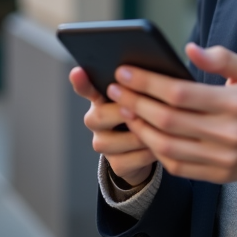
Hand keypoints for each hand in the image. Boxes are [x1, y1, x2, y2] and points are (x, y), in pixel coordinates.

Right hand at [70, 66, 156, 186]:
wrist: (147, 148)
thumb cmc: (144, 114)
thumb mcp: (142, 98)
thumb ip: (138, 88)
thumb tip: (146, 76)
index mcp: (101, 98)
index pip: (85, 88)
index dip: (81, 82)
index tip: (78, 72)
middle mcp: (96, 120)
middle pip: (99, 115)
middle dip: (122, 113)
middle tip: (139, 110)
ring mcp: (103, 143)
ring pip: (114, 141)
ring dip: (139, 135)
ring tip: (159, 130)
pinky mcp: (116, 164)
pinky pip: (130, 160)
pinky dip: (146, 154)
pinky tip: (158, 147)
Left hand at [106, 43, 236, 184]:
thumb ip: (221, 58)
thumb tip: (191, 48)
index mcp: (235, 103)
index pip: (180, 93)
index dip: (148, 82)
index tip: (124, 72)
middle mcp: (227, 133)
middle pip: (168, 120)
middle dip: (135, 102)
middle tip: (114, 89)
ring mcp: (221, 158)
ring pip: (167, 146)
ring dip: (139, 127)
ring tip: (124, 109)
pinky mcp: (217, 175)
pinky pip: (177, 166)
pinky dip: (155, 150)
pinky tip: (143, 133)